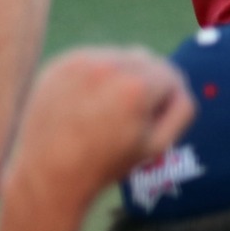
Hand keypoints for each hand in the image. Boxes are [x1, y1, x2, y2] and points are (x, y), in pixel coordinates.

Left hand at [9, 47, 194, 206]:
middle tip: (128, 115)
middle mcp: (111, 66)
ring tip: (104, 110)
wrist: (47, 173)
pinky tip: (85, 103)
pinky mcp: (61, 63)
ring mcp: (82, 62)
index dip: (166, 102)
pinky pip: (92, 60)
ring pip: (119, 57)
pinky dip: (94, 77)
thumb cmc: (105, 164)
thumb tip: (180, 85)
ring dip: (120, 77)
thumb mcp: (158, 146)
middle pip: (147, 60)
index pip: (172, 77)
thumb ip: (182, 110)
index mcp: (138, 87)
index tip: (150, 122)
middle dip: (145, 84)